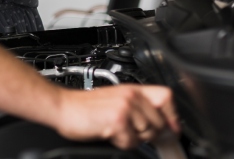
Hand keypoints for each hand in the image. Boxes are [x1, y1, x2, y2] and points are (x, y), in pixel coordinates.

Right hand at [53, 85, 179, 149]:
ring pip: (148, 132)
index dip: (172, 115)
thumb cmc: (83, 107)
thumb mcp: (115, 101)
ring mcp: (126, 107)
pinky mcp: (118, 120)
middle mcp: (131, 95)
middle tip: (131, 132)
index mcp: (132, 89)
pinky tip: (109, 133)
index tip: (172, 128)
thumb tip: (160, 125)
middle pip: (160, 121)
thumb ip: (137, 108)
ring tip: (116, 131)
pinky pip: (132, 141)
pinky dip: (121, 142)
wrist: (62, 107)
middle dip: (148, 133)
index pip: (166, 96)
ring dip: (133, 138)